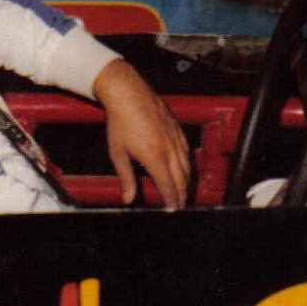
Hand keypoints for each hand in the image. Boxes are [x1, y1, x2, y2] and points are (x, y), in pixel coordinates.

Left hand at [91, 59, 191, 208]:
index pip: (169, 187)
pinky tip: (184, 169)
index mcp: (156, 158)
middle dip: (182, 196)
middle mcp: (170, 150)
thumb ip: (126, 178)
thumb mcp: (118, 153)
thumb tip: (128, 198)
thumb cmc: (120, 122)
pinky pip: (188, 152)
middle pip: (182, 180)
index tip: (172, 211)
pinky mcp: (178, 129)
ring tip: (183, 192)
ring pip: (188, 167)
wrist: (128, 94)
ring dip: (187, 182)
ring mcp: (176, 139)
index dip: (172, 202)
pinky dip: (188, 165)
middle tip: (180, 206)